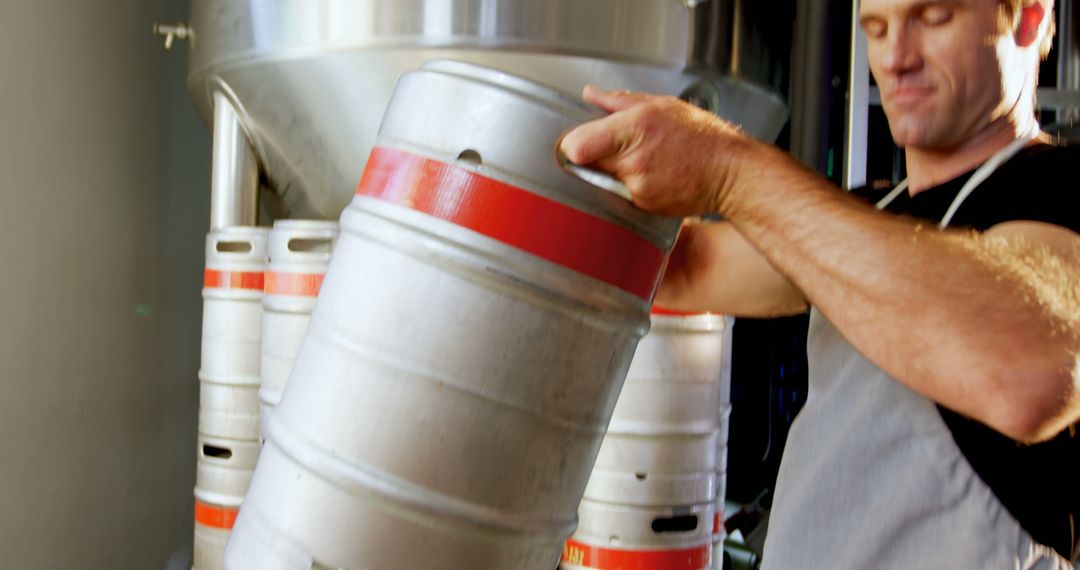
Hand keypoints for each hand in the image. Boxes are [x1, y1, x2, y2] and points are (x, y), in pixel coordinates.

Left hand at [559, 85, 754, 216]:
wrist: (729, 173)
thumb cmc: (702, 138)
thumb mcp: (662, 105)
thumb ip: (619, 101)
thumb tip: (591, 95)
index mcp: (635, 127)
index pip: (576, 147)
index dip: (571, 145)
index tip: (576, 142)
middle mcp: (633, 160)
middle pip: (585, 163)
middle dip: (591, 155)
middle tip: (609, 148)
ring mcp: (637, 187)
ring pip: (602, 179)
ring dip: (610, 171)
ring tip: (640, 160)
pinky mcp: (642, 205)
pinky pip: (620, 194)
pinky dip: (627, 186)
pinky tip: (650, 175)